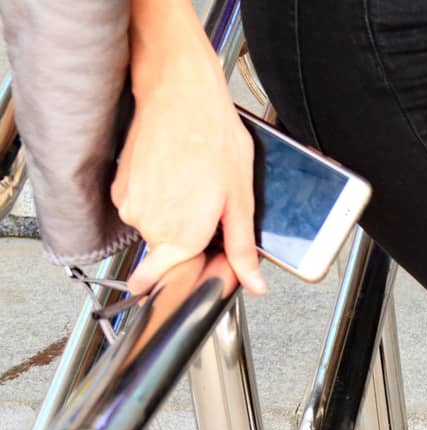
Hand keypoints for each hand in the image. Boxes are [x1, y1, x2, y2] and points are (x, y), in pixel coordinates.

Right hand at [114, 0, 264, 294]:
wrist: (179, 96)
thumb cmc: (213, 140)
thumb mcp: (241, 200)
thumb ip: (242, 248)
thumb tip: (254, 284)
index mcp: (180, 236)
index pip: (168, 280)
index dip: (188, 278)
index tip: (192, 275)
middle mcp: (148, 225)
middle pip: (169, 252)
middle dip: (189, 240)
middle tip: (208, 209)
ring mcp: (130, 205)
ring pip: (156, 228)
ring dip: (175, 216)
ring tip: (194, 186)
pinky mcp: (120, 187)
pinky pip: (143, 207)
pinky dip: (159, 198)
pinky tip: (177, 176)